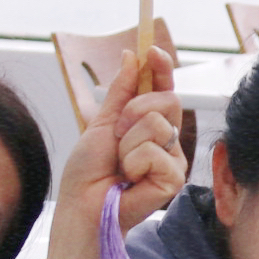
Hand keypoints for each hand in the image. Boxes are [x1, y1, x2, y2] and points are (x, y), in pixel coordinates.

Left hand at [44, 48, 187, 258]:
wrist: (83, 207)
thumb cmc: (88, 173)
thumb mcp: (100, 124)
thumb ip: (121, 92)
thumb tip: (132, 56)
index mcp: (147, 124)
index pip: (162, 88)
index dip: (161, 67)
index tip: (154, 51)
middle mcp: (166, 139)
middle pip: (168, 100)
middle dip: (135, 111)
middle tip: (117, 135)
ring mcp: (173, 158)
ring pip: (161, 125)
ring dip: (130, 142)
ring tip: (121, 165)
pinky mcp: (175, 178)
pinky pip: (158, 151)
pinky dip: (136, 163)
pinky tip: (130, 180)